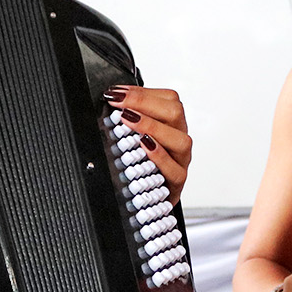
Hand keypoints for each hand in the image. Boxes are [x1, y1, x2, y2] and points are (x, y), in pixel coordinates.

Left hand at [105, 86, 192, 203]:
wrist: (147, 198)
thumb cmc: (141, 163)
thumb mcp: (134, 136)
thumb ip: (128, 117)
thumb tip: (110, 98)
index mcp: (172, 124)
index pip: (168, 99)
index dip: (141, 93)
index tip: (116, 93)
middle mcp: (178, 139)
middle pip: (175, 113)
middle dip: (144, 104)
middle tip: (119, 104)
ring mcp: (180, 160)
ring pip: (180, 139)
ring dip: (152, 126)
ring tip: (130, 121)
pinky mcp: (177, 182)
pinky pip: (175, 169)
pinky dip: (160, 156)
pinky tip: (145, 147)